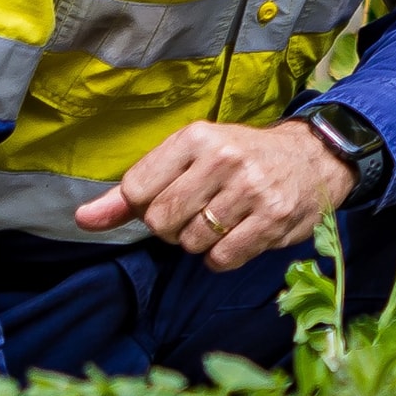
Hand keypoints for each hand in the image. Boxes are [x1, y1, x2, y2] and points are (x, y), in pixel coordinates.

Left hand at [74, 120, 352, 272]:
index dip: (149, 205)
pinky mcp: (273, 218)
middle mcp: (224, 158)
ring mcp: (251, 188)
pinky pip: (222, 258)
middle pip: (161, 221)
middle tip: (201, 211)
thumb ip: (130, 193)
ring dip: (201, 242)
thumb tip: (82, 220)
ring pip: (191, 242)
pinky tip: (239, 236)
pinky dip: (223, 257)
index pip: (137, 190)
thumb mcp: (186, 160)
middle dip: (173, 227)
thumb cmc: (239, 160)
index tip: (175, 195)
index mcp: (196, 137)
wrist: (314, 158)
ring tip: (225, 220)